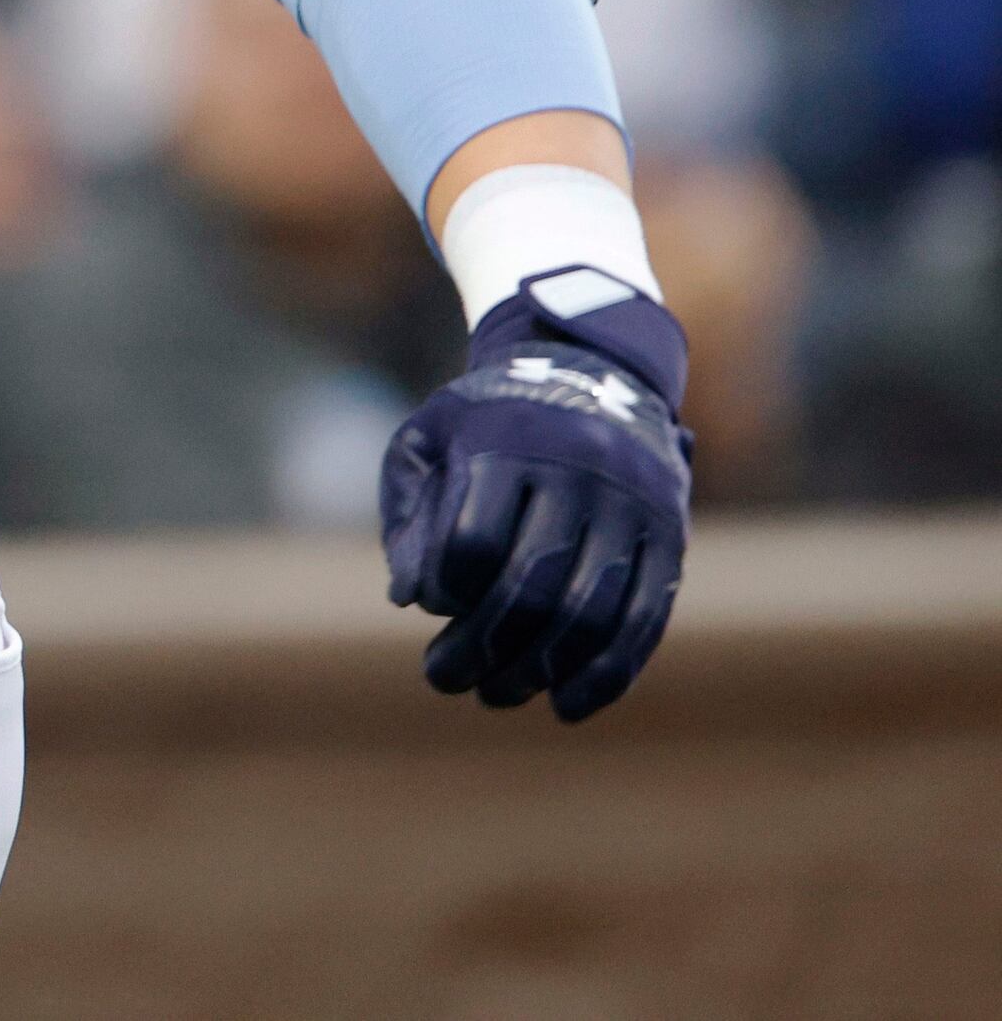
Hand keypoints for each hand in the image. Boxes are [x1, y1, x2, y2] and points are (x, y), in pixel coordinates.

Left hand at [379, 276, 691, 720]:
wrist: (588, 373)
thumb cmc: (487, 421)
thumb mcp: (429, 438)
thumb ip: (409, 513)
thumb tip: (409, 600)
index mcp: (510, 445)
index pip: (473, 539)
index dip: (446, 586)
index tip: (432, 603)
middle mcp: (578, 475)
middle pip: (531, 586)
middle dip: (483, 647)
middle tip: (444, 679)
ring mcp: (632, 510)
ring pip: (591, 613)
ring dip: (539, 670)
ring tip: (496, 694)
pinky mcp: (669, 541)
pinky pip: (644, 621)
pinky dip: (607, 674)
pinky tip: (566, 705)